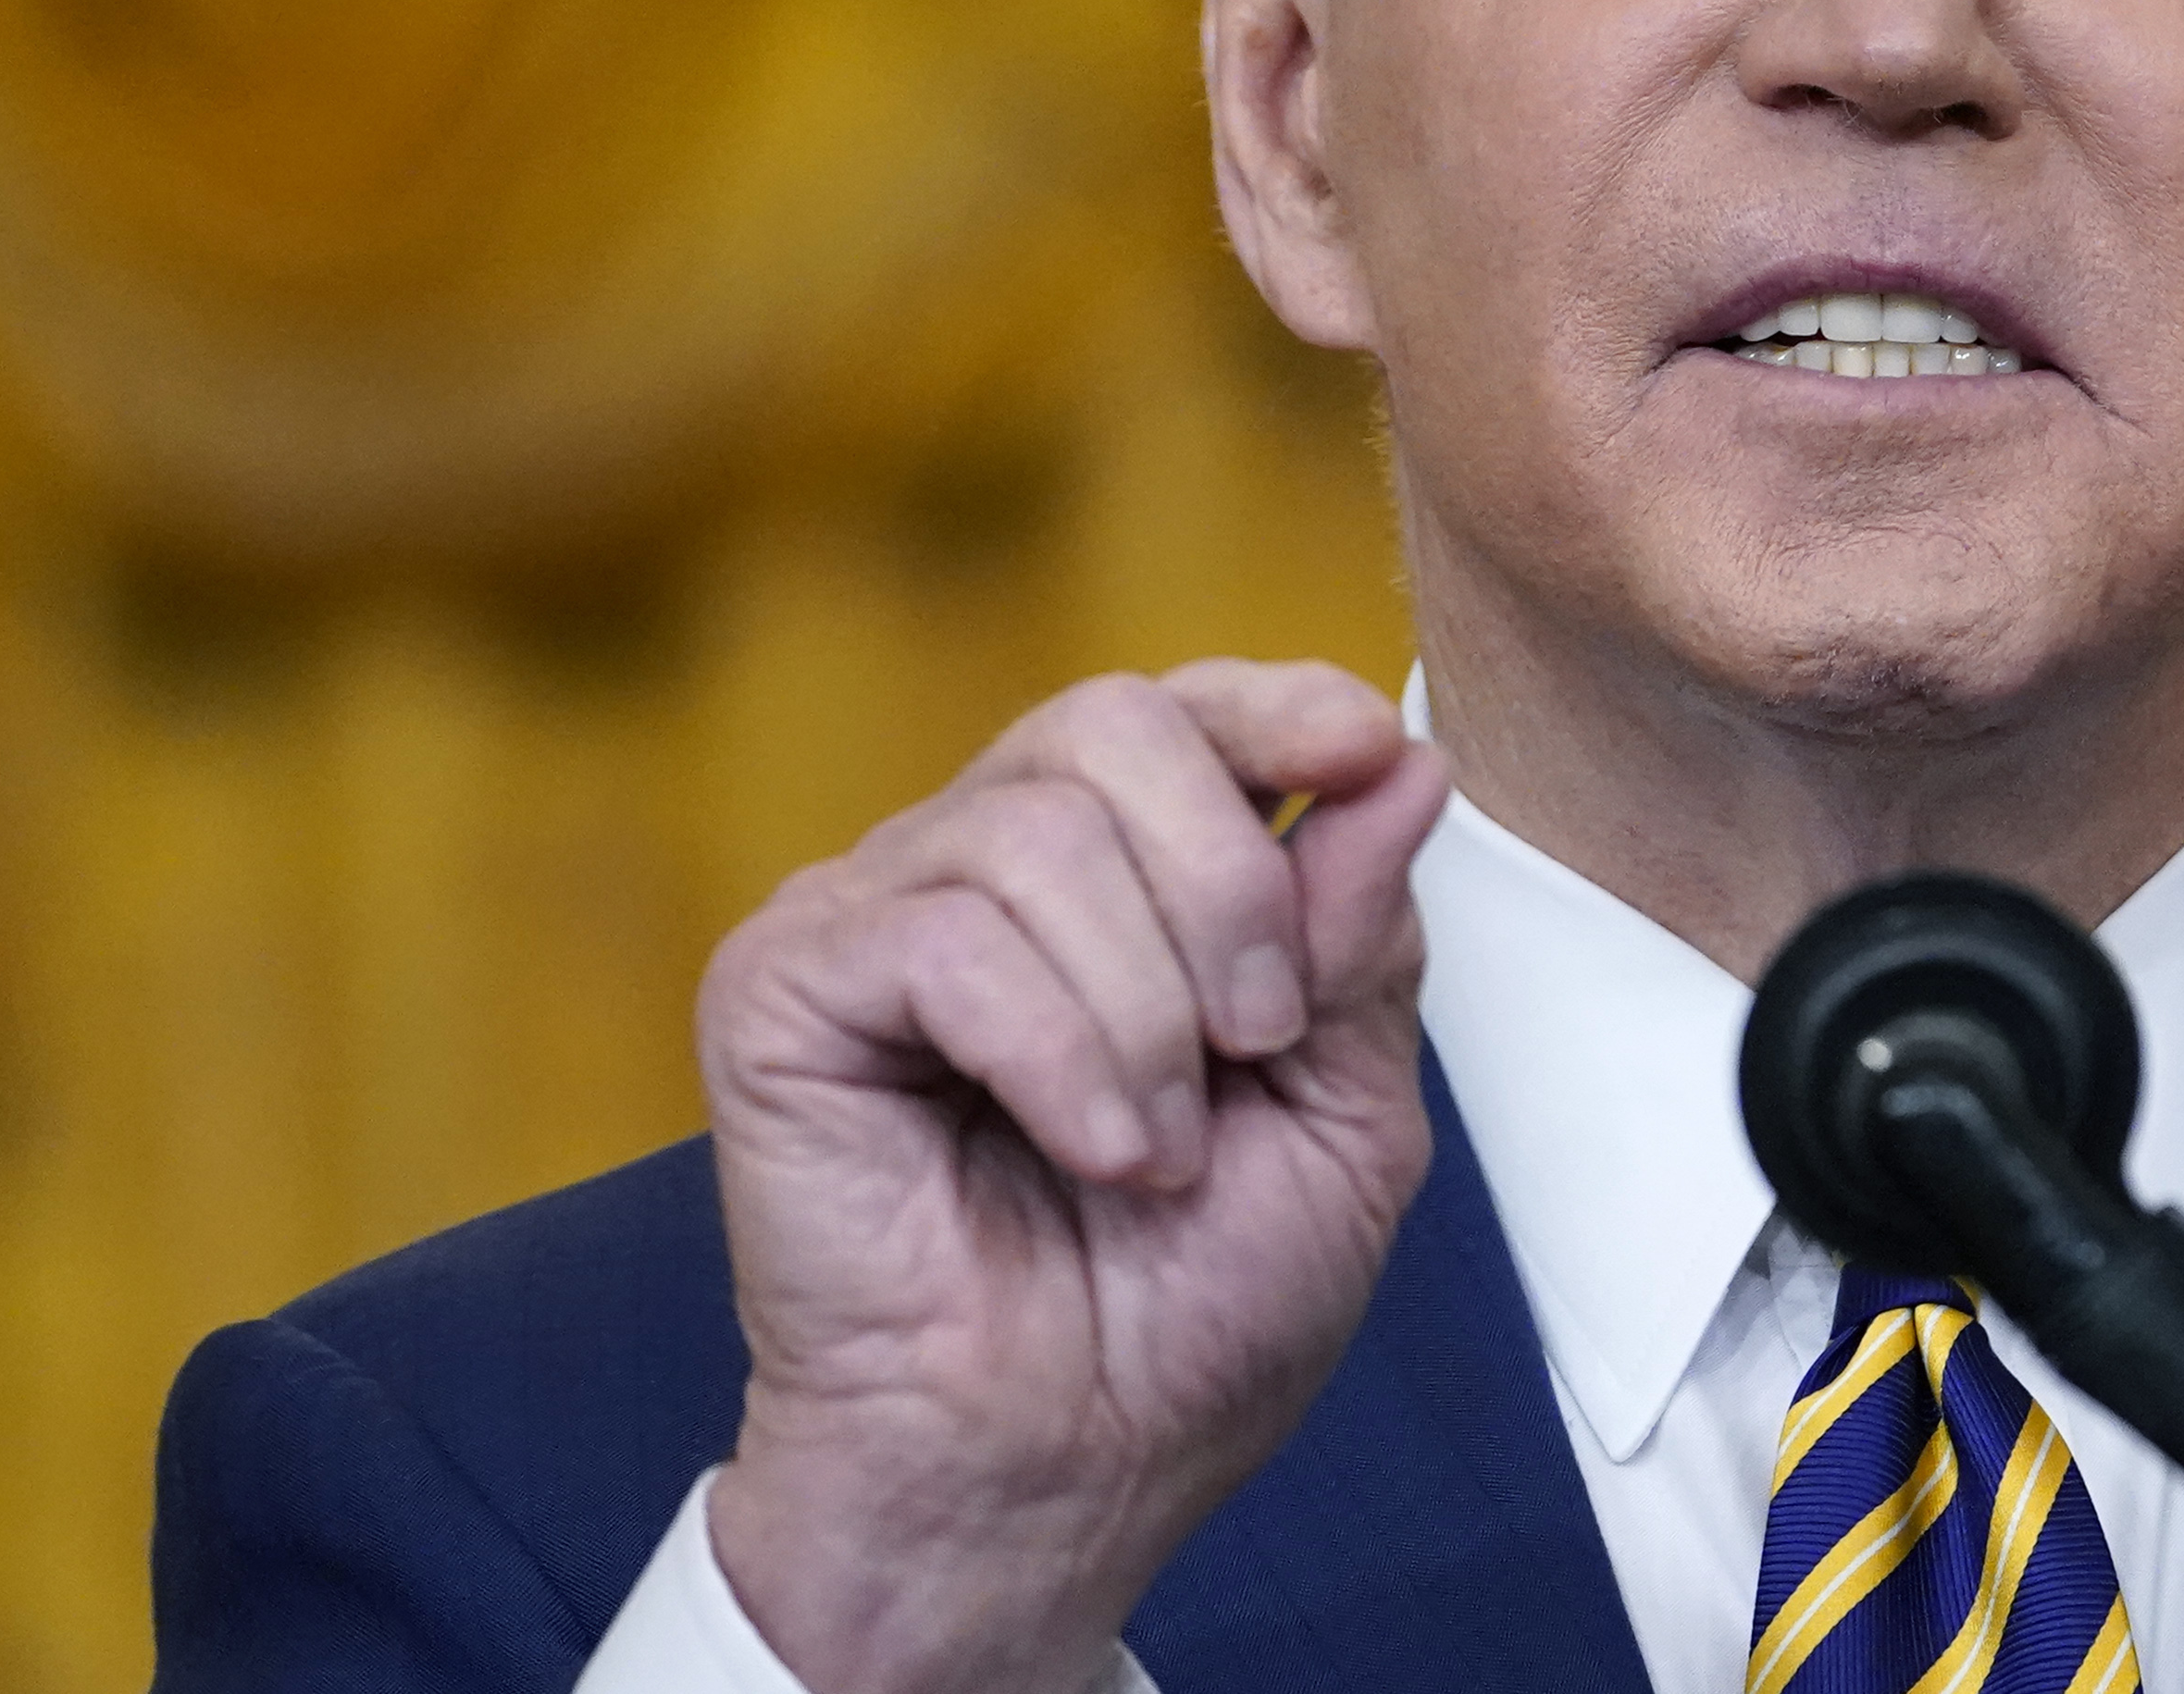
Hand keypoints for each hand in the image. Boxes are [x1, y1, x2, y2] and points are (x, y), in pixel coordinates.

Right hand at [695, 661, 1446, 1693]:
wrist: (1057, 1478)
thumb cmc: (1187, 1319)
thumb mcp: (1345, 1117)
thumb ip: (1363, 942)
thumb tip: (1400, 764)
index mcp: (1121, 877)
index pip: (1185, 707)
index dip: (1275, 704)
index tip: (1361, 750)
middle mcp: (989, 868)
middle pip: (1115, 719)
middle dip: (1228, 882)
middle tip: (1260, 1041)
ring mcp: (877, 916)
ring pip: (1036, 827)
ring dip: (1145, 1010)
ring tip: (1159, 1154)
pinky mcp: (782, 987)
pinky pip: (943, 936)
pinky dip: (1055, 1049)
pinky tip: (1093, 1151)